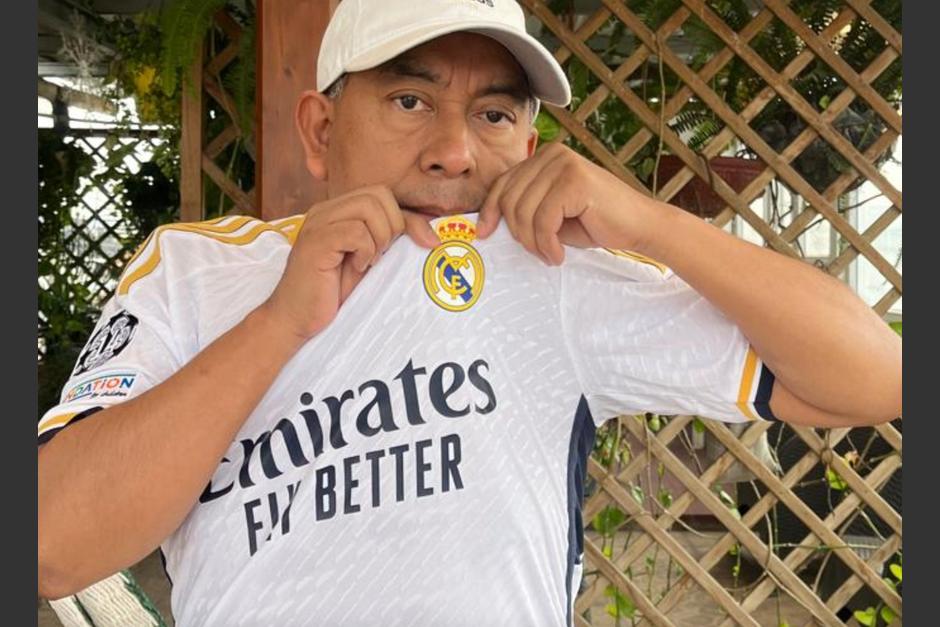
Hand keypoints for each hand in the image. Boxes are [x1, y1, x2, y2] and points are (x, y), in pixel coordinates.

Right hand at [260, 185, 437, 342]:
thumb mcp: (370, 260)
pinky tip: (357, 268)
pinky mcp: (315, 243)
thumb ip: (391, 240)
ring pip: (369, 207)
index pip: (383, 194)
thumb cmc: (333, 293)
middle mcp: (325, 210)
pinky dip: (365, 251)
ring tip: (368, 262)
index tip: (416, 245)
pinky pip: (355, 231)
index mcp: (338, 211)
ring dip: (379, 238)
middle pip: (379, 194)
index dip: (407, 218)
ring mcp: (318, 224)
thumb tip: (431, 234)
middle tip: (381, 255)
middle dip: (393, 226)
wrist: (297, 319)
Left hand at [476, 142, 671, 264]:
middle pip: (510, 199)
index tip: (484, 233)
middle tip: (538, 251)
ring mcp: (564, 164)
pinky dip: (547, 244)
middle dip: (519, 233)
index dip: (490, 210)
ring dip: (534, 242)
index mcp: (544, 157)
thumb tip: (488, 222)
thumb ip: (526, 209)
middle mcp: (553, 154)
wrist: (638, 225)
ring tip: (550, 253)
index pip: (503, 182)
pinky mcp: (574, 180)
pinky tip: (558, 254)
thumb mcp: (551, 213)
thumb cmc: (595, 222)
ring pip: (524, 212)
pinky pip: (543, 220)